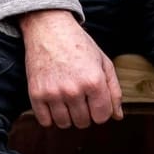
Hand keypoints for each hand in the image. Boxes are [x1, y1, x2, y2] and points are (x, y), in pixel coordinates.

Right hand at [20, 9, 123, 128]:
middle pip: (83, 122)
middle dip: (84, 113)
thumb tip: (118, 116)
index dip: (101, 110)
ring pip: (64, 124)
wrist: (48, 29)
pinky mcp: (36, 94)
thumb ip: (114, 91)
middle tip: (80, 96)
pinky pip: (45, 121)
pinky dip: (50, 116)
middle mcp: (73, 90)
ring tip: (67, 99)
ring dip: (68, 116)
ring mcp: (53, 93)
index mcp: (94, 81)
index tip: (95, 101)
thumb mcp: (103, 62)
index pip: (102, 117)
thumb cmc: (78, 45)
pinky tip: (54, 102)